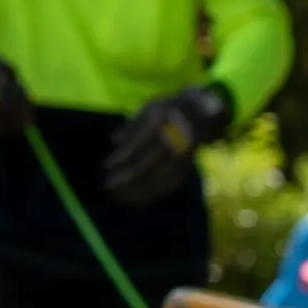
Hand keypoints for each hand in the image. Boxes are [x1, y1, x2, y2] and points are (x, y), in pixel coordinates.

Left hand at [104, 84, 234, 207]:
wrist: (201, 115)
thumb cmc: (167, 110)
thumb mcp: (150, 107)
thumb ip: (132, 125)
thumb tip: (114, 141)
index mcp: (163, 123)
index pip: (139, 144)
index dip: (122, 157)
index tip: (107, 167)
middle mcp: (174, 140)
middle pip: (149, 164)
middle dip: (127, 177)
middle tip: (108, 186)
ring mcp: (182, 156)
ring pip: (159, 178)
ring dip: (138, 190)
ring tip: (119, 197)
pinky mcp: (186, 168)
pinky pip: (169, 185)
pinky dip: (153, 194)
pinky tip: (137, 199)